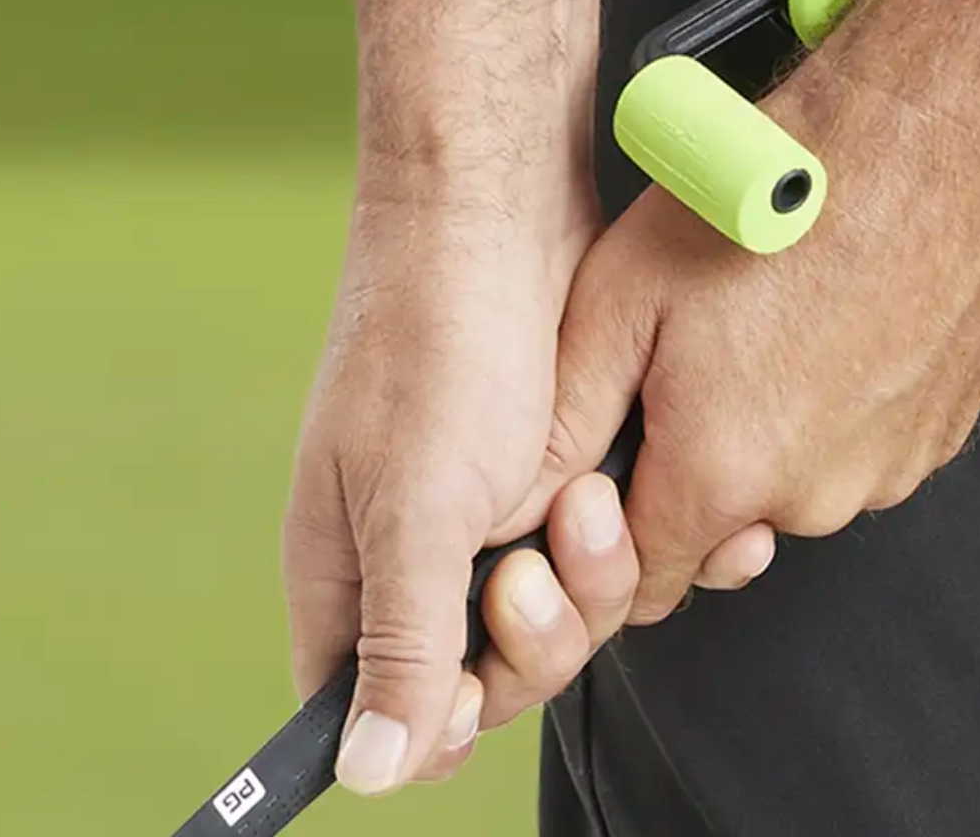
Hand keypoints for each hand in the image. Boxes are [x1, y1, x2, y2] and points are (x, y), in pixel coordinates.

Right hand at [284, 186, 629, 796]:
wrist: (502, 211)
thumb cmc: (435, 343)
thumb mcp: (415, 507)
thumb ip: (399, 641)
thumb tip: (362, 770)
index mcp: (350, 573)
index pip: (380, 711)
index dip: (436, 716)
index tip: (474, 673)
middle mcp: (419, 554)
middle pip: (492, 676)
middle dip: (537, 633)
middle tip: (535, 558)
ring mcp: (493, 516)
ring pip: (566, 618)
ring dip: (590, 573)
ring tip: (584, 492)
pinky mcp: (560, 478)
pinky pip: (606, 555)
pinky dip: (627, 539)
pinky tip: (628, 492)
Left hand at [525, 70, 979, 622]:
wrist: (933, 132)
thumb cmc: (782, 192)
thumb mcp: (624, 289)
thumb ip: (569, 414)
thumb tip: (529, 493)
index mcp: (724, 475)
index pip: (644, 582)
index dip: (610, 538)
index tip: (609, 475)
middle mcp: (816, 496)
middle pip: (724, 535)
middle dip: (694, 479)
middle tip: (689, 371)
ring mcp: (891, 469)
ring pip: (800, 491)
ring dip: (774, 442)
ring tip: (767, 332)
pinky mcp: (942, 433)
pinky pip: (867, 453)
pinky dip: (842, 412)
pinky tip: (829, 328)